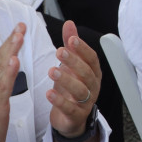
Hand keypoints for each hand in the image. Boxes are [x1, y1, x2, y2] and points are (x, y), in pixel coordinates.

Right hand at [0, 24, 25, 141]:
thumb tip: (7, 77)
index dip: (8, 43)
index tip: (17, 30)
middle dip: (11, 40)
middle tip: (21, 25)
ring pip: (1, 67)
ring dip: (11, 49)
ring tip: (19, 35)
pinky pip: (3, 84)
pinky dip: (9, 71)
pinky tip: (15, 60)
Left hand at [47, 20, 101, 136]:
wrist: (71, 117)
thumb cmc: (71, 88)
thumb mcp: (70, 65)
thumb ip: (70, 45)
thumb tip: (69, 24)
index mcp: (93, 72)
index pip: (92, 58)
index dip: (82, 48)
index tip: (71, 39)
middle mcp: (92, 86)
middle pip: (87, 73)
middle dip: (74, 62)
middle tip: (59, 52)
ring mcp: (86, 102)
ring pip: (80, 91)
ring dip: (66, 80)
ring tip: (52, 71)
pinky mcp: (76, 116)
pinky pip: (70, 108)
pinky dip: (60, 101)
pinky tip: (49, 93)